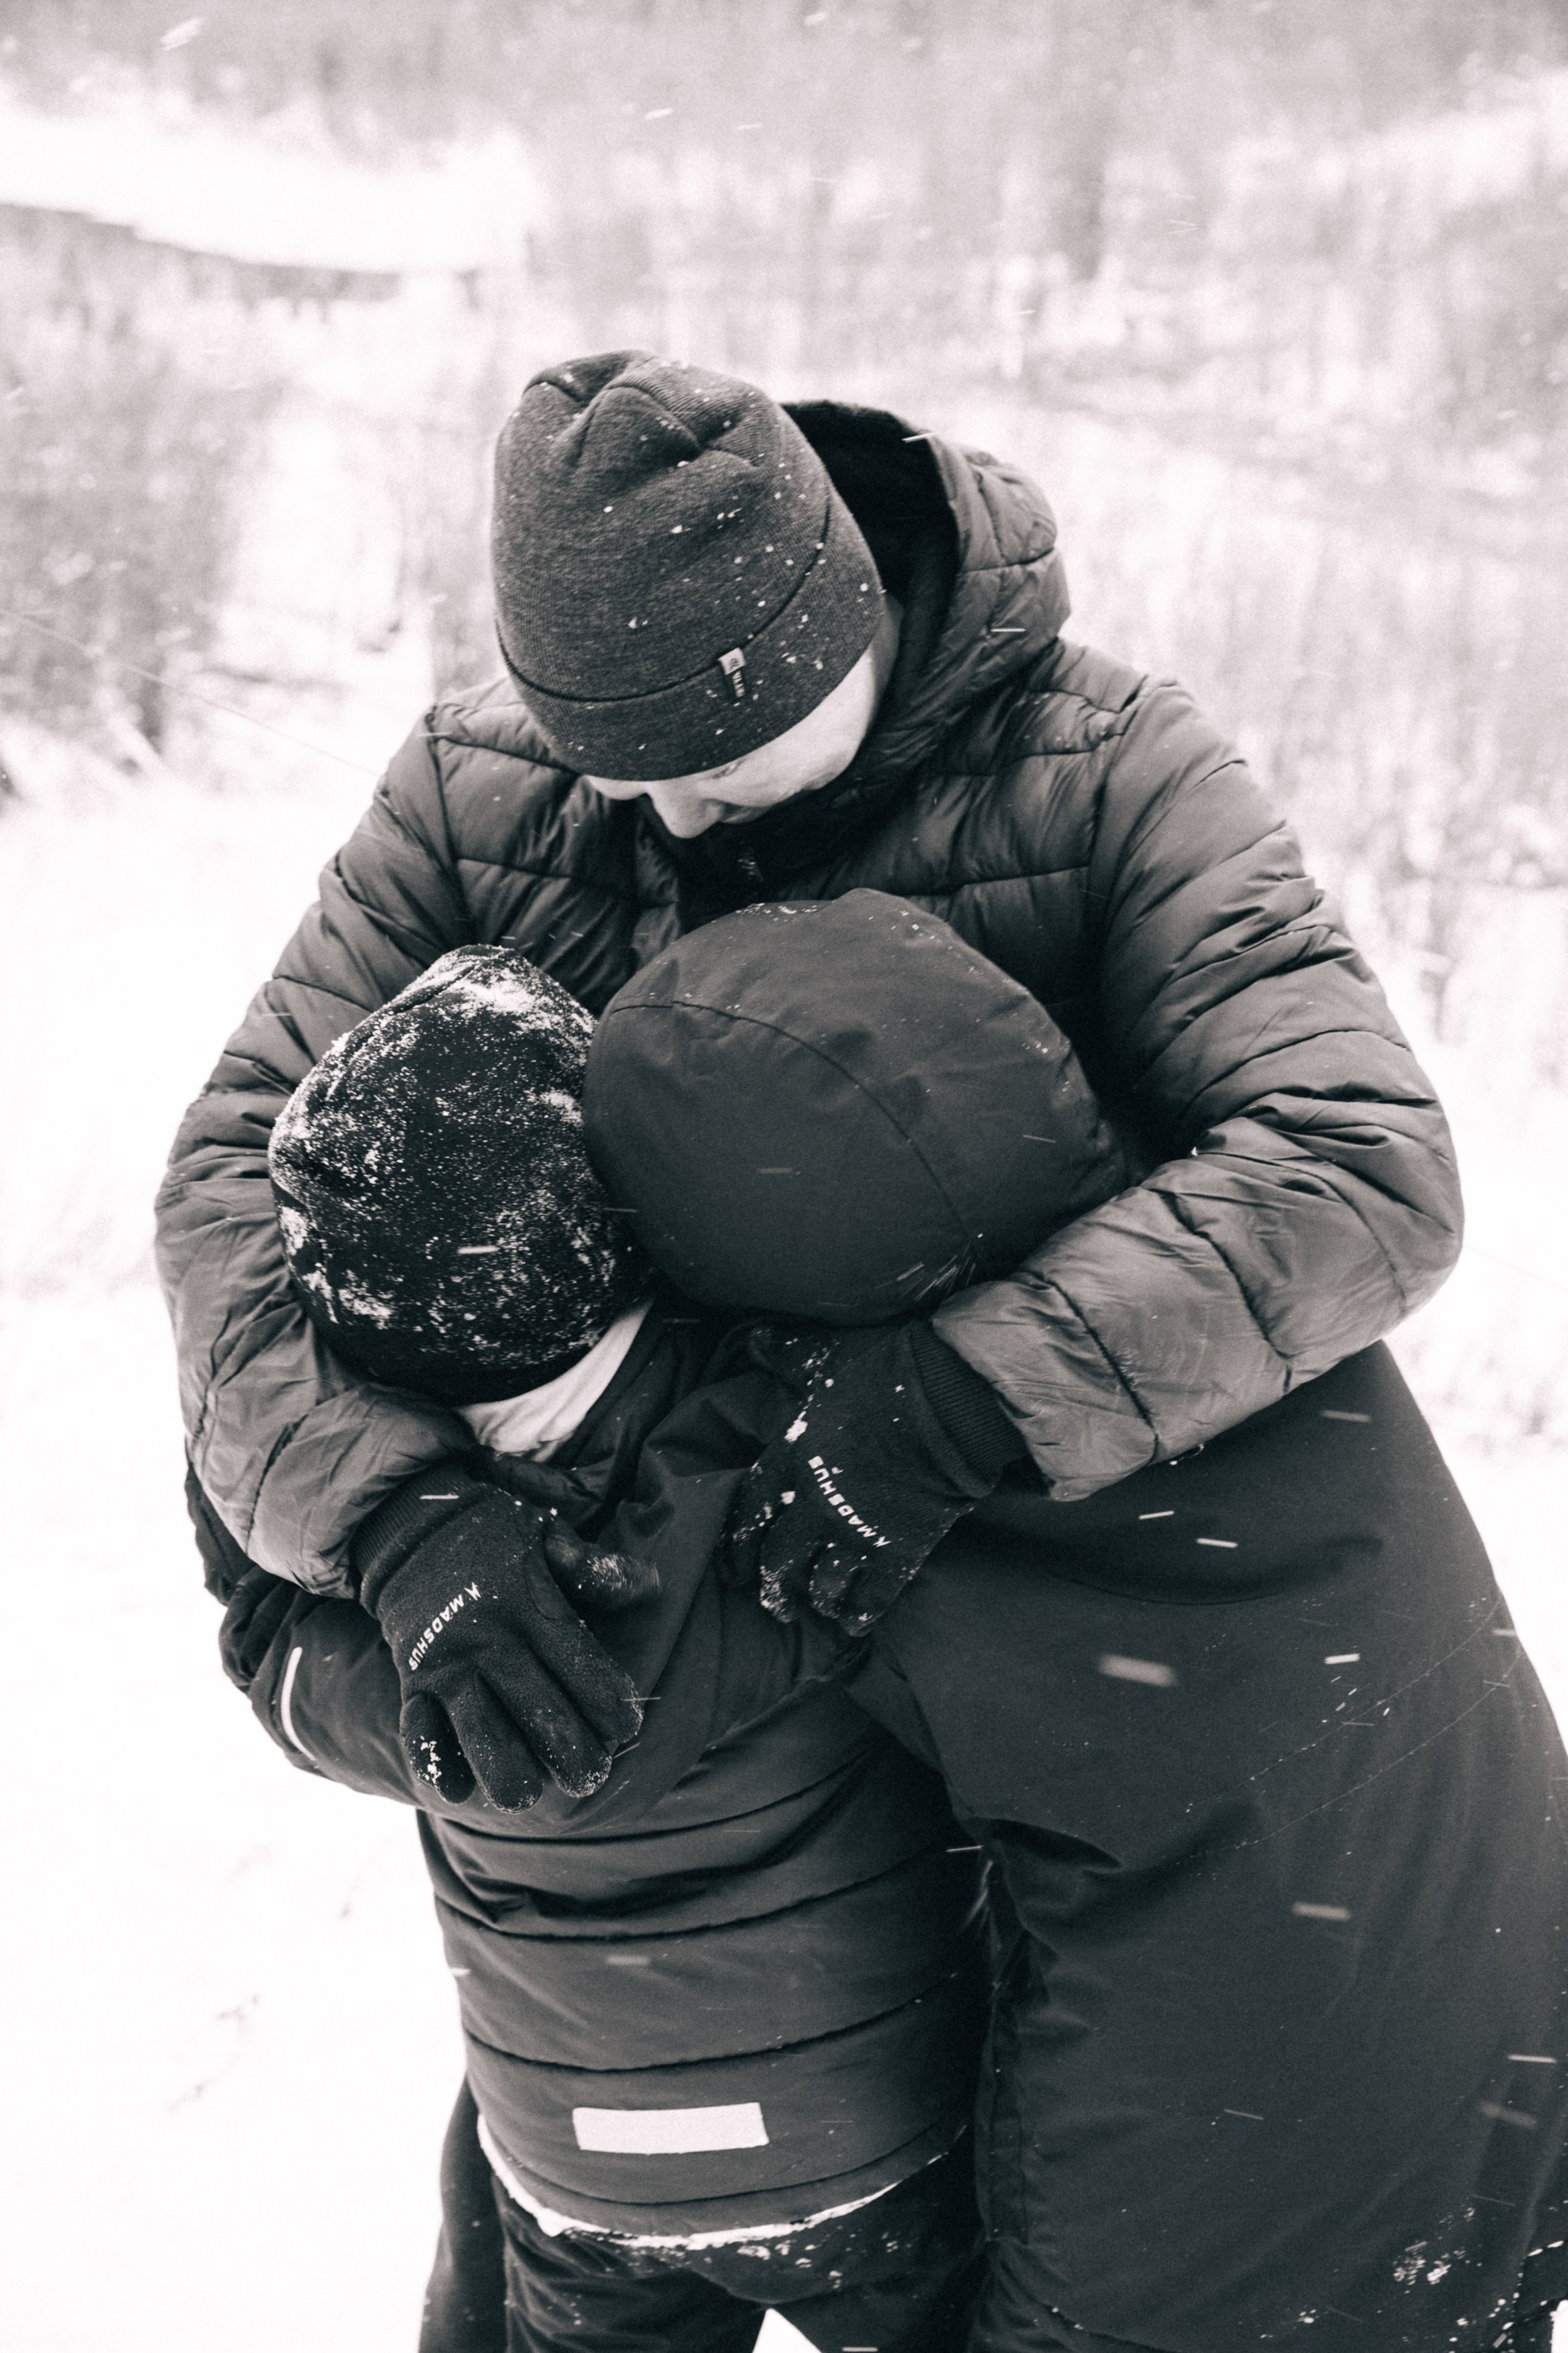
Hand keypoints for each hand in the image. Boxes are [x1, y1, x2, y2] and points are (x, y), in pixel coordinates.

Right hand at [357, 1466, 658, 1810]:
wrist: (411, 1527)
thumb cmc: (495, 1537)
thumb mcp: (548, 1533)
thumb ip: (596, 1567)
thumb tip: (653, 1585)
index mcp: (530, 1606)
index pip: (582, 1667)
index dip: (610, 1706)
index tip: (627, 1730)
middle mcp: (490, 1639)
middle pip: (539, 1710)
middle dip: (572, 1753)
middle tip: (592, 1776)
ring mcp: (448, 1664)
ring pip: (481, 1731)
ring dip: (507, 1770)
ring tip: (529, 1796)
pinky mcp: (413, 1680)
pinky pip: (420, 1730)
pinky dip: (436, 1762)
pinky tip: (458, 1791)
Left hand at [722, 1321, 1023, 1632]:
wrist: (949, 1399)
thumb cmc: (885, 1370)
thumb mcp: (826, 1357)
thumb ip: (787, 1355)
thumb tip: (753, 1338)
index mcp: (791, 1458)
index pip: (747, 1511)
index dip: (735, 1544)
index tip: (731, 1566)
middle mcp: (815, 1503)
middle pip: (779, 1559)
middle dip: (771, 1586)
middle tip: (770, 1602)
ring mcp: (856, 1531)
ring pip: (821, 1584)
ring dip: (813, 1600)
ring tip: (813, 1608)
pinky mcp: (898, 1550)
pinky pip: (871, 1596)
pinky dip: (859, 1613)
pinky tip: (853, 1624)